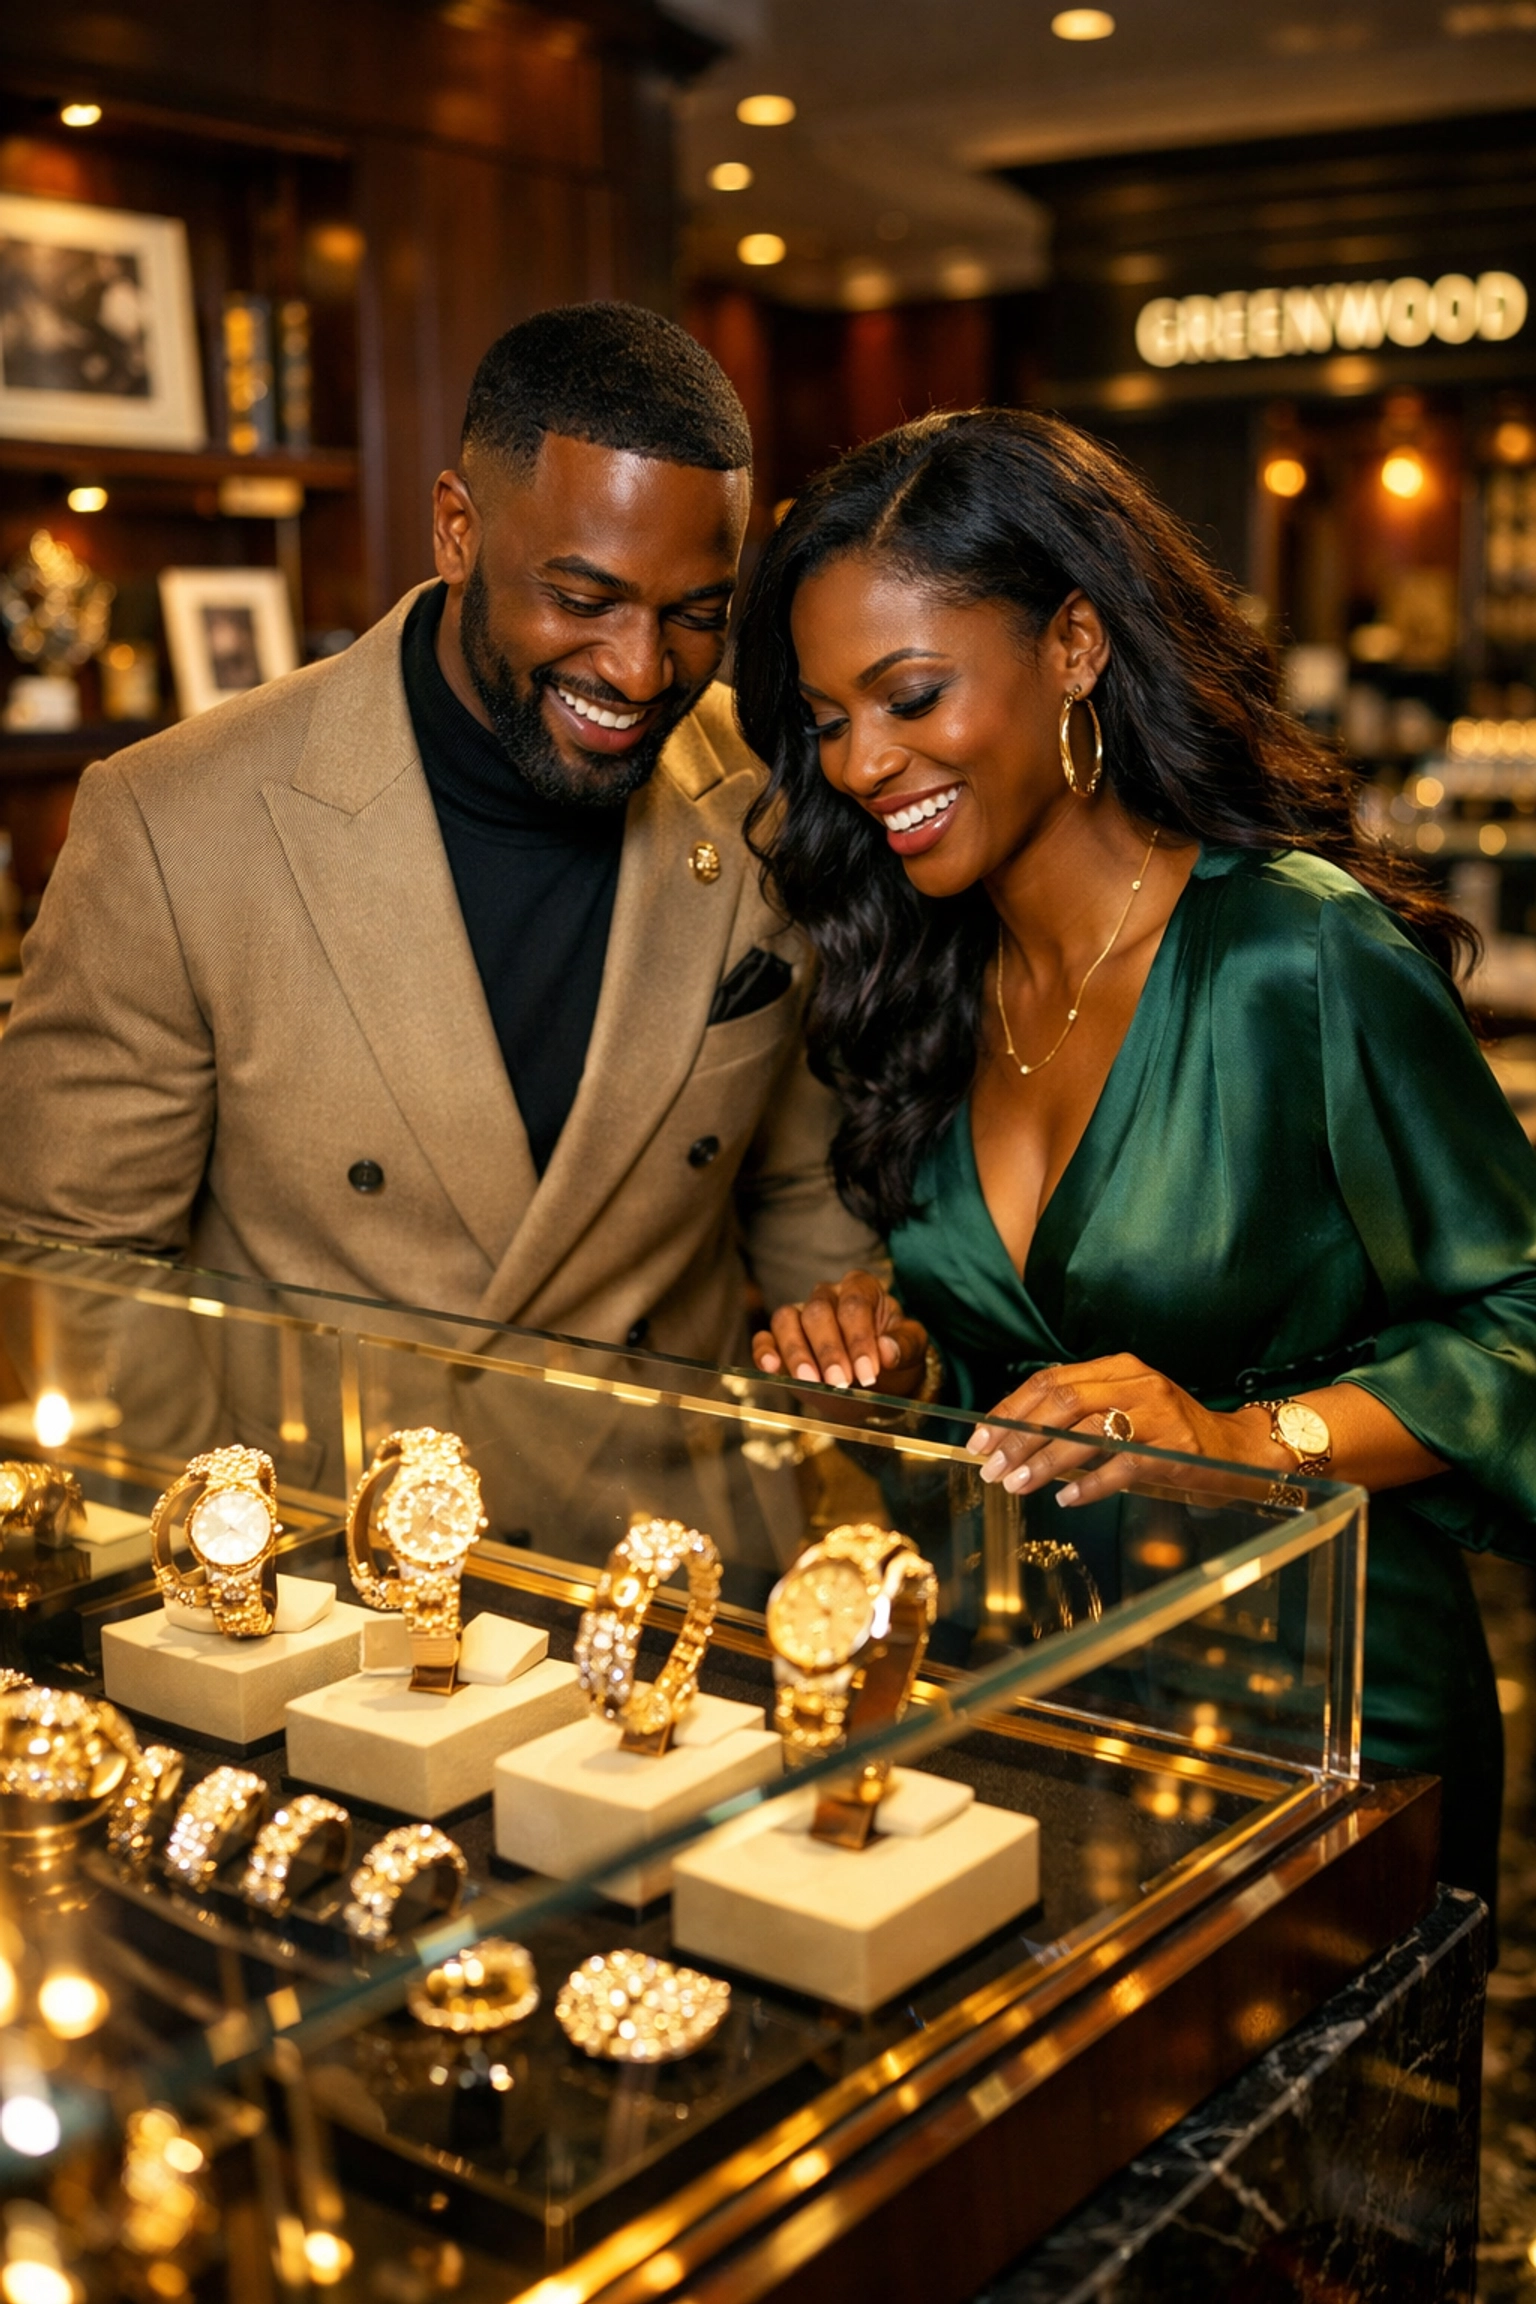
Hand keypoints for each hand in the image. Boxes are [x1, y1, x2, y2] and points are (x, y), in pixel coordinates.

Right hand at [752, 1271, 928, 1394]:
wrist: (877, 1380)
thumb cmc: (894, 1357)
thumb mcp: (912, 1349)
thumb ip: (904, 1346)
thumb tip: (887, 1350)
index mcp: (861, 1288)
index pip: (854, 1306)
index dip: (859, 1339)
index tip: (869, 1372)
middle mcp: (827, 1296)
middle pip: (818, 1312)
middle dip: (829, 1350)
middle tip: (840, 1382)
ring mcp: (800, 1315)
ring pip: (786, 1320)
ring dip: (796, 1351)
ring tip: (809, 1380)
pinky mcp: (780, 1339)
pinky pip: (765, 1337)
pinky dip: (765, 1351)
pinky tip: (772, 1368)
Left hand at [965, 1353, 1279, 1505]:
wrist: (1237, 1450)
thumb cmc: (1169, 1432)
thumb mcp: (1125, 1406)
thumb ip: (1080, 1411)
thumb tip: (1013, 1436)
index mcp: (1118, 1367)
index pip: (1050, 1381)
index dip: (1010, 1409)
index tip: (980, 1439)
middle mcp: (1137, 1383)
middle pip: (1062, 1403)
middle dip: (1018, 1436)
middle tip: (991, 1468)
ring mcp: (1158, 1416)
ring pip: (1086, 1432)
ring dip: (1044, 1461)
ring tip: (1016, 1485)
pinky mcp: (1175, 1450)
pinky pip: (1121, 1467)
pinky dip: (1089, 1484)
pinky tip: (1067, 1498)